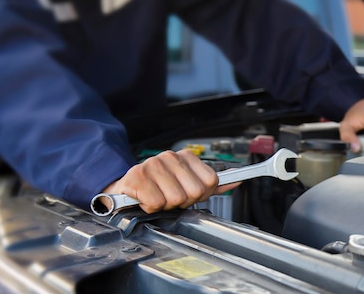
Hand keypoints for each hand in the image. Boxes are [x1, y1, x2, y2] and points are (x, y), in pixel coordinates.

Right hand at [101, 149, 238, 213]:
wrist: (126, 188)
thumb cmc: (159, 188)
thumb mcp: (188, 184)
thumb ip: (212, 185)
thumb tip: (236, 181)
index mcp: (186, 157)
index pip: (211, 180)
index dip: (201, 194)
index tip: (188, 194)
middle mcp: (170, 156)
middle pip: (195, 192)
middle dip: (183, 202)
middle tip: (170, 198)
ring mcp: (153, 164)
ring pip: (175, 199)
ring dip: (165, 205)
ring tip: (157, 197)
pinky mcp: (137, 176)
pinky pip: (156, 203)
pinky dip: (151, 207)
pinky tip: (146, 199)